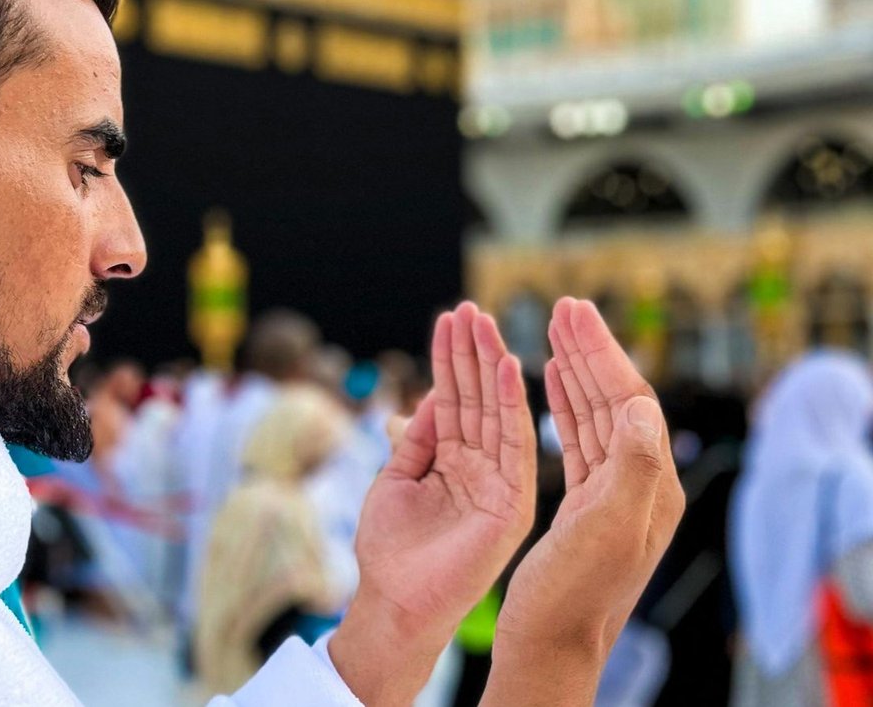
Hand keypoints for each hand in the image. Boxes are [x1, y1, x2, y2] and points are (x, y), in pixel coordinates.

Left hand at [330, 302, 535, 705]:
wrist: (396, 599)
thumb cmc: (391, 549)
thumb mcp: (395, 481)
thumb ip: (416, 441)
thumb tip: (424, 400)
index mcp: (453, 461)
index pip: (456, 399)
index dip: (451, 360)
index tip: (451, 318)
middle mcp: (481, 466)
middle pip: (478, 398)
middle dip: (471, 352)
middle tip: (468, 307)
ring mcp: (499, 481)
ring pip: (497, 412)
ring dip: (491, 366)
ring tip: (484, 322)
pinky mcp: (513, 500)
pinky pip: (516, 445)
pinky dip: (511, 405)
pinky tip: (507, 367)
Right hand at [488, 298, 683, 703]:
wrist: (552, 644)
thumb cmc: (573, 594)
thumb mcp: (606, 527)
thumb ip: (632, 464)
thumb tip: (641, 403)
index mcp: (648, 484)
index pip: (629, 399)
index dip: (601, 352)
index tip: (573, 312)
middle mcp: (637, 484)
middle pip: (614, 398)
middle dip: (589, 349)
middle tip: (565, 306)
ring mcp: (611, 494)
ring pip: (593, 415)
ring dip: (575, 369)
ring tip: (555, 331)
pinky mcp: (584, 506)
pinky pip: (576, 440)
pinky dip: (563, 404)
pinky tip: (550, 385)